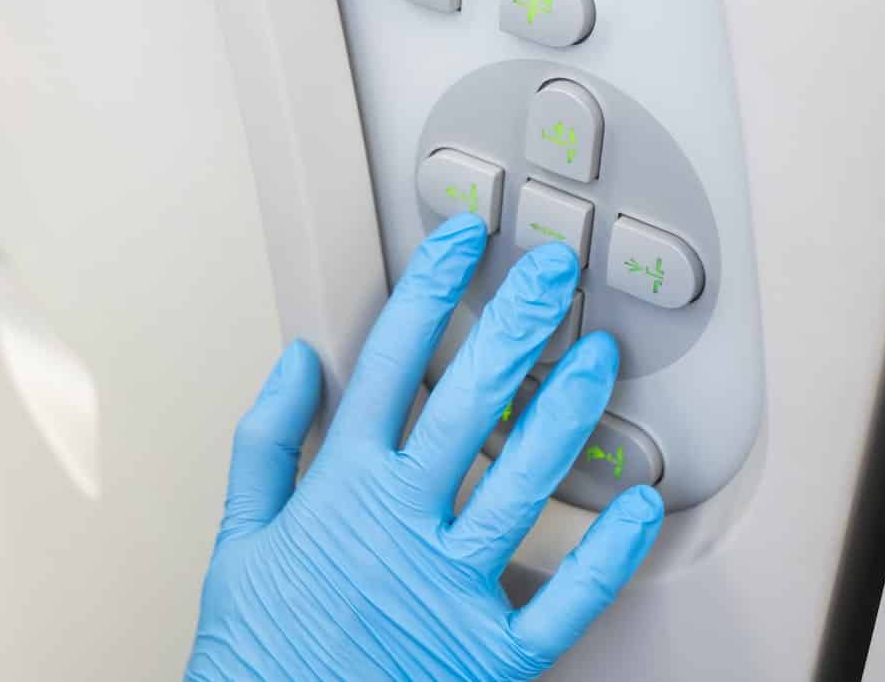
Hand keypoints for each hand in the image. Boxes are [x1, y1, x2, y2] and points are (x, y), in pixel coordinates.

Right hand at [187, 213, 664, 681]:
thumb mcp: (241, 538)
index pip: (389, 364)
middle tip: (553, 274)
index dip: (429, 293)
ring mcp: (449, 587)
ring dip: (567, 411)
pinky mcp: (489, 655)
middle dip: (514, 325)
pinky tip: (643, 506)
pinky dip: (609, 554)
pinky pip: (565, 600)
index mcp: (341, 488)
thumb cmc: (261, 652)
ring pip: (524, 480)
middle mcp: (400, 524)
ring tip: (600, 358)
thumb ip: (267, 440)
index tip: (460, 243)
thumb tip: (297, 361)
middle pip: (468, 402)